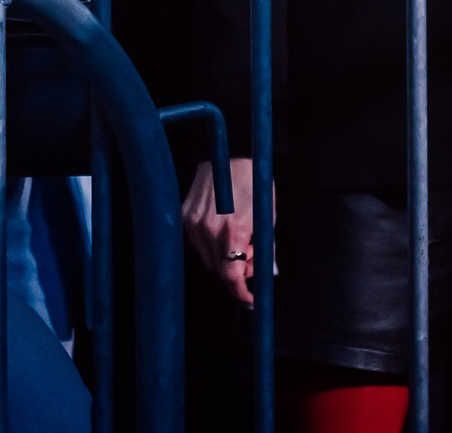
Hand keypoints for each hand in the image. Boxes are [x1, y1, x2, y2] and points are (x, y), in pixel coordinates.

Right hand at [185, 158, 260, 306]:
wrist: (228, 152)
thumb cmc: (253, 183)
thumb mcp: (266, 217)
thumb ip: (264, 249)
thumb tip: (264, 273)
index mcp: (234, 230)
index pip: (231, 276)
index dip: (241, 292)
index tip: (249, 299)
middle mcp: (209, 229)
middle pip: (219, 270)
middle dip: (236, 270)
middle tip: (249, 255)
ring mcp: (193, 222)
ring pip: (208, 258)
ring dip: (222, 256)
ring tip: (236, 236)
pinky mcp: (185, 216)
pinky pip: (198, 243)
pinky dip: (210, 243)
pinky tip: (221, 227)